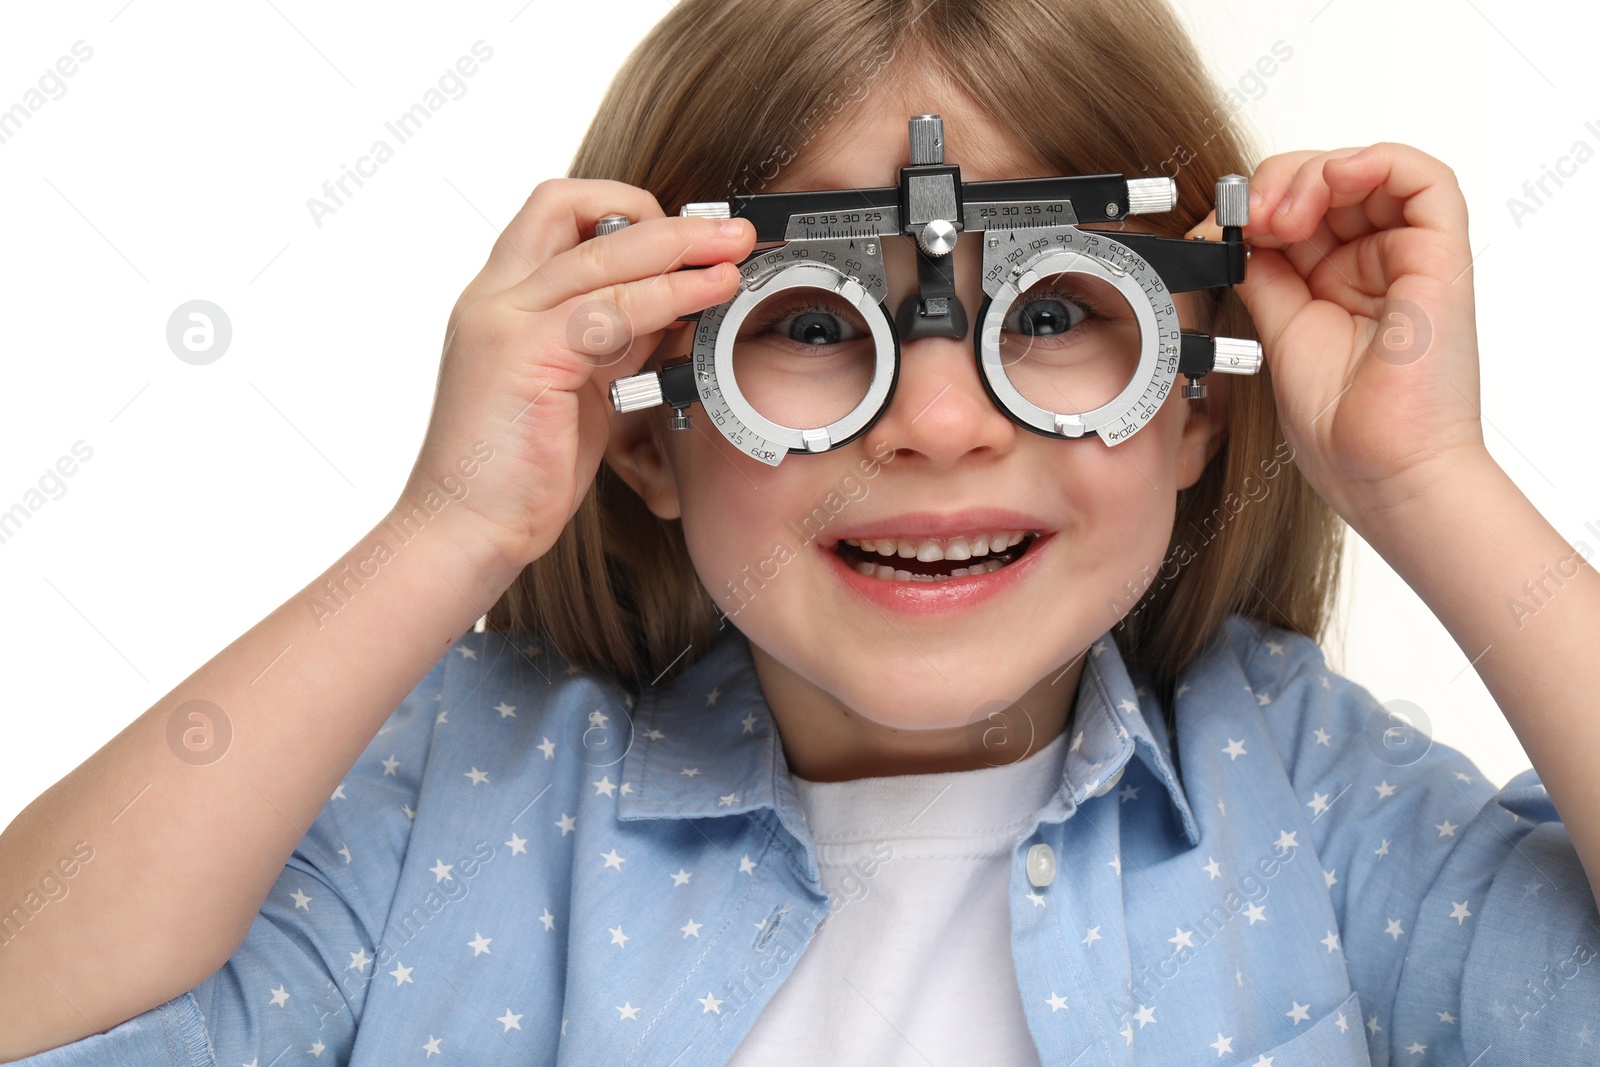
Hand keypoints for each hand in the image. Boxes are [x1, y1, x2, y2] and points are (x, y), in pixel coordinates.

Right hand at [400, 178, 754, 579]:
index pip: (556, 215)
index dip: (623, 211)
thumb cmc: (518, 473)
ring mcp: (503, 321)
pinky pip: (611, 309)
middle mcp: (494, 298)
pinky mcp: (524, 354)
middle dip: (664, 216)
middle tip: (729, 229)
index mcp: (500, 300)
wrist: (468, 530)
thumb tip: (667, 310)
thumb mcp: (575, 388)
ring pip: (602, 255)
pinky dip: (669, 296)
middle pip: (572, 210)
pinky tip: (707, 298)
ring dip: (680, 247)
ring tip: (734, 251)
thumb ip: (609, 342)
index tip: (681, 238)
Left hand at [1186, 143, 1490, 526]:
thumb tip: (1229, 235)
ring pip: (1369, 171)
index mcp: (1334, 285)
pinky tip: (1332, 183)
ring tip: (1280, 216)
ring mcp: (1409, 258)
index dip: (1255, 205)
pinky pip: (1424, 178)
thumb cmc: (1342, 430)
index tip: (1219, 228)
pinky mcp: (1442, 255)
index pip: (1297, 211)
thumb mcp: (1279, 333)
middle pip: (1329, 183)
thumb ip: (1263, 277)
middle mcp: (1374, 266)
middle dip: (1276, 186)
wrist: (1381, 472)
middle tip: (1248, 220)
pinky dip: (1372, 162)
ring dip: (1313, 174)